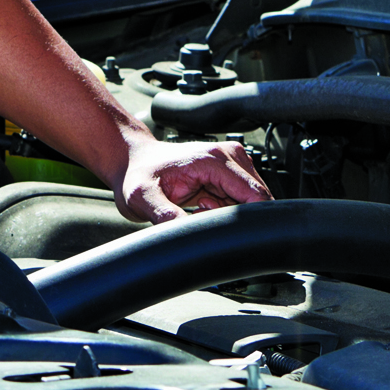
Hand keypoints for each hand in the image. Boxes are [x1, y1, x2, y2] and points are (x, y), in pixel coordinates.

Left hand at [114, 136, 270, 223]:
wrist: (132, 161)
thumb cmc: (137, 174)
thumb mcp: (142, 197)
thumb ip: (165, 215)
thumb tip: (186, 233)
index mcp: (214, 159)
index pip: (255, 194)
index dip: (250, 220)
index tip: (227, 233)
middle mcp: (228, 156)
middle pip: (257, 199)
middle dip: (235, 218)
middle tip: (201, 214)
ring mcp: (230, 163)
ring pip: (249, 202)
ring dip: (228, 214)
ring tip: (199, 207)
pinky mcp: (228, 173)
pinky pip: (240, 202)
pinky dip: (224, 211)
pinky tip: (202, 205)